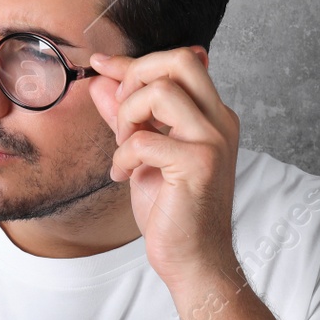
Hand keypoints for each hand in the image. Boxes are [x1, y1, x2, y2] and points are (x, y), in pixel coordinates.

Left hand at [89, 47, 242, 290]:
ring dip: (129, 116)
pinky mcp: (199, 164)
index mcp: (212, 116)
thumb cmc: (173, 212)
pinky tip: (123, 176)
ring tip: (124, 148)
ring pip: (161, 90)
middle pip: (180, 60)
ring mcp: (213, 141)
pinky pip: (145, 139)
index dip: (133, 62)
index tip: (100, 66)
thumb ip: (127, 117)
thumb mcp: (143, 155)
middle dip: (136, 76)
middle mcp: (219, 121)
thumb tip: (101, 83)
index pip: (179, 62)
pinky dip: (123, 156)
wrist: (193, 260)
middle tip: (121, 116)